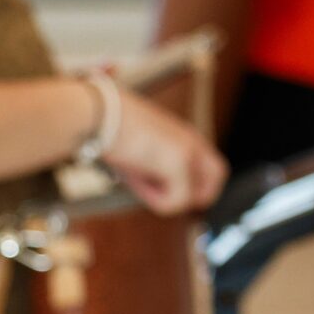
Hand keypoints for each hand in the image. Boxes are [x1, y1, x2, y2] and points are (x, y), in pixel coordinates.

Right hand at [90, 84, 226, 214]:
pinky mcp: (179, 162)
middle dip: (196, 194)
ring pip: (201, 193)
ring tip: (144, 183)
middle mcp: (191, 139)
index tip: (158, 184)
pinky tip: (134, 179)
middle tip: (164, 196)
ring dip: (174, 198)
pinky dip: (153, 199)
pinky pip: (175, 201)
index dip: (188, 181)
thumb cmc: (106, 125)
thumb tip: (148, 183)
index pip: (205, 163)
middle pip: (217, 176)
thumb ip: (152, 163)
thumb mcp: (137, 144)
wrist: (97, 113)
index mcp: (182, 133)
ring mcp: (189, 150)